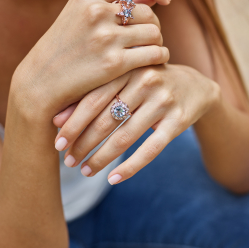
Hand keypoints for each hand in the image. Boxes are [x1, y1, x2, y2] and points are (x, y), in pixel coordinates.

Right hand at [12, 0, 170, 119]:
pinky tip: (157, 60)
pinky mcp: (114, 63)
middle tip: (151, 36)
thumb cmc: (62, 49)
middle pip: (148, 13)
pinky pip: (154, 54)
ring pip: (154, 33)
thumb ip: (112, 4)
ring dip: (158, 42)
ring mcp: (106, 37)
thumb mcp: (78, 16)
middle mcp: (97, 12)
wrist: (41, 82)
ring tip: (152, 49)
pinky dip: (161, 56)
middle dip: (154, 24)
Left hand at [53, 64, 219, 183]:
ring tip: (84, 171)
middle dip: (83, 143)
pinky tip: (113, 179)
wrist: (194, 85)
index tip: (56, 143)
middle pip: (106, 119)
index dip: (72, 123)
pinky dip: (130, 167)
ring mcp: (163, 100)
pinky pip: (150, 149)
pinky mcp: (178, 121)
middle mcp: (145, 80)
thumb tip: (54, 119)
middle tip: (67, 161)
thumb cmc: (146, 82)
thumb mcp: (124, 80)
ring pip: (125, 137)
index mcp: (126, 68)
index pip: (92, 98)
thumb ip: (93, 93)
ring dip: (101, 159)